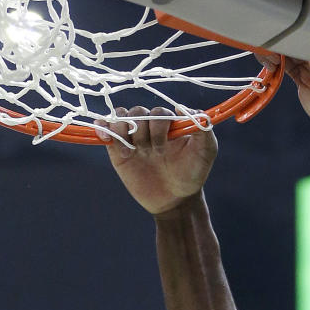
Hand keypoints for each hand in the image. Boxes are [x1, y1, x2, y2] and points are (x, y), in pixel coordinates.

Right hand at [97, 107, 217, 215]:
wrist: (175, 200)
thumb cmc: (193, 174)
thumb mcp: (206, 151)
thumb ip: (204, 128)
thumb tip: (181, 108)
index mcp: (169, 124)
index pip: (158, 111)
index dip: (160, 125)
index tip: (166, 144)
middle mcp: (150, 128)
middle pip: (137, 112)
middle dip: (142, 130)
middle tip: (152, 152)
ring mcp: (133, 139)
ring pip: (120, 117)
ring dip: (123, 129)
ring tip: (130, 150)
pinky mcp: (118, 152)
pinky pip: (106, 131)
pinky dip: (103, 128)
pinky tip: (106, 137)